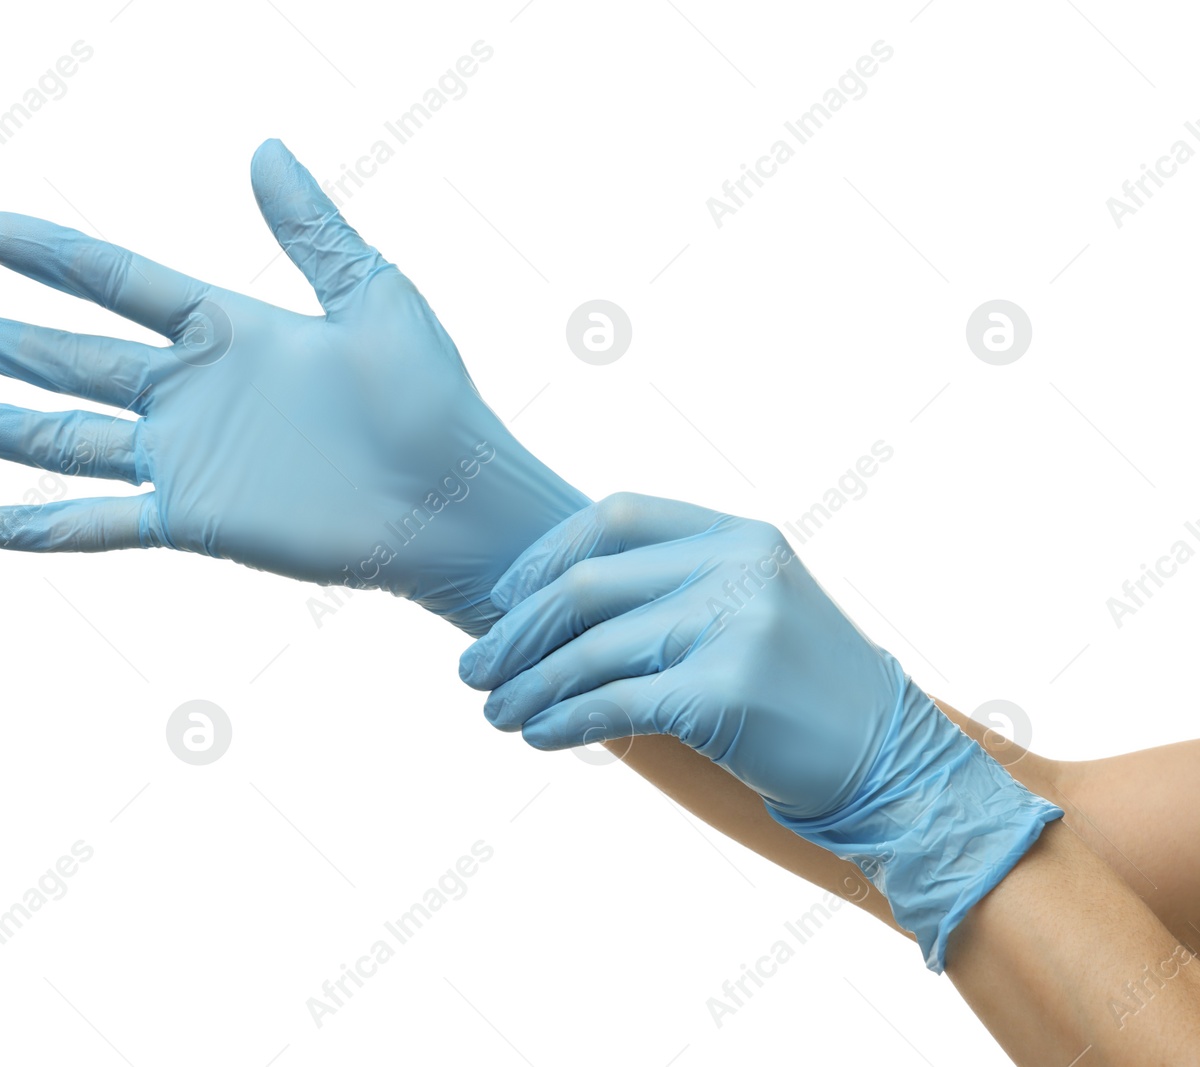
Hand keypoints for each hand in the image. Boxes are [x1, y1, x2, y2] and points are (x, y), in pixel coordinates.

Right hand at [0, 139, 587, 633]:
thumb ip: (311, 228)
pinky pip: (105, 521)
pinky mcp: (197, 520)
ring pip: (68, 438)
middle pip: (71, 360)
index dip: (52, 257)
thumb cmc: (429, 396)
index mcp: (228, 328)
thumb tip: (265, 148)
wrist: (453, 498)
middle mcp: (194, 392)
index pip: (119, 284)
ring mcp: (189, 459)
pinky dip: (45, 525)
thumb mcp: (371, 294)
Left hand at [459, 493, 1062, 969]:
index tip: (505, 597)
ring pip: (591, 649)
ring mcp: (735, 627)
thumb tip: (551, 599)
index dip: (546, 554)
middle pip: (588, 584)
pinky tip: (539, 734)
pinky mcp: (726, 692)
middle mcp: (737, 568)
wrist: (887, 757)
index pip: (615, 516)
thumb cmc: (798, 688)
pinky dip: (562, 719)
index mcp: (737, 535)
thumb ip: (673, 586)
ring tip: (495, 711)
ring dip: (528, 685)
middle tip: (472, 668)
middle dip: (517, 630)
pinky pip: (614, 702)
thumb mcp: (749, 607)